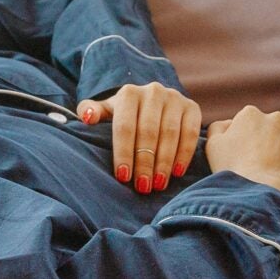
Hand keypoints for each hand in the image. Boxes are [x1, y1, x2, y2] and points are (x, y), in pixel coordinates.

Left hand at [79, 81, 201, 192]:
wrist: (152, 102)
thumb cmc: (125, 115)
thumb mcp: (107, 112)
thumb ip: (91, 112)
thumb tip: (87, 117)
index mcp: (128, 93)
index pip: (125, 126)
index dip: (124, 153)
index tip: (123, 177)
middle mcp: (153, 92)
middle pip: (148, 131)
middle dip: (145, 162)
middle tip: (143, 186)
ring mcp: (175, 98)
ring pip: (170, 133)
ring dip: (164, 162)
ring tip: (158, 184)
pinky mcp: (192, 107)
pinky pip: (190, 133)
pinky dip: (184, 154)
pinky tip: (177, 172)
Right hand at [205, 105, 279, 198]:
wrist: (257, 192)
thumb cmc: (232, 170)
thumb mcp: (212, 145)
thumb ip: (218, 126)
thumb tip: (229, 123)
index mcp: (250, 113)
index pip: (250, 122)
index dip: (248, 139)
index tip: (247, 154)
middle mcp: (274, 116)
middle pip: (271, 126)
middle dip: (268, 139)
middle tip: (261, 162)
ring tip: (275, 168)